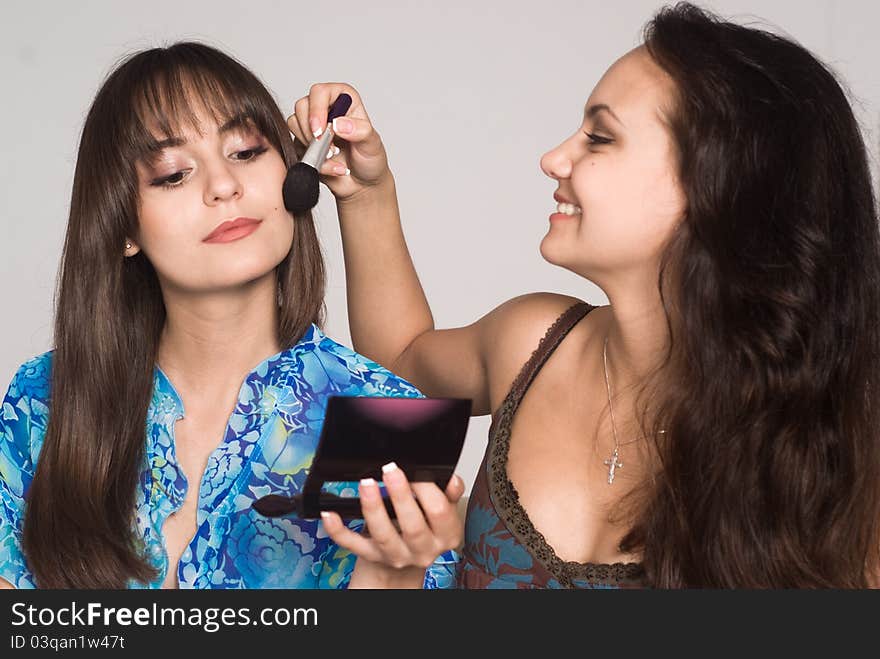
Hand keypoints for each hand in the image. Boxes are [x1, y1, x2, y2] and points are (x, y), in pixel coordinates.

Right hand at [287, 82, 390, 202]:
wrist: (362, 184)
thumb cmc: (370, 160)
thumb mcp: (372, 144)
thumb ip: (360, 131)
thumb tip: (338, 123)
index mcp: (343, 99)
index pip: (320, 92)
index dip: (317, 110)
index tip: (320, 131)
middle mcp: (326, 108)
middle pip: (302, 106)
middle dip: (312, 131)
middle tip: (330, 149)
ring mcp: (312, 125)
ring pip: (294, 124)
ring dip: (312, 145)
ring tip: (334, 156)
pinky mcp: (303, 142)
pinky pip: (295, 146)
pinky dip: (312, 160)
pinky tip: (329, 166)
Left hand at [321, 462, 464, 587]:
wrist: (406, 558)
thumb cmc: (424, 527)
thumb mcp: (443, 511)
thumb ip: (447, 494)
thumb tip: (452, 479)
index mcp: (445, 535)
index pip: (439, 512)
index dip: (428, 490)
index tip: (417, 470)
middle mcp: (422, 549)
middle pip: (412, 526)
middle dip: (400, 496)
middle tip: (391, 471)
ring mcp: (395, 555)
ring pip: (383, 535)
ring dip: (373, 508)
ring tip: (366, 484)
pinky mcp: (371, 556)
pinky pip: (353, 544)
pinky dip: (339, 530)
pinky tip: (331, 513)